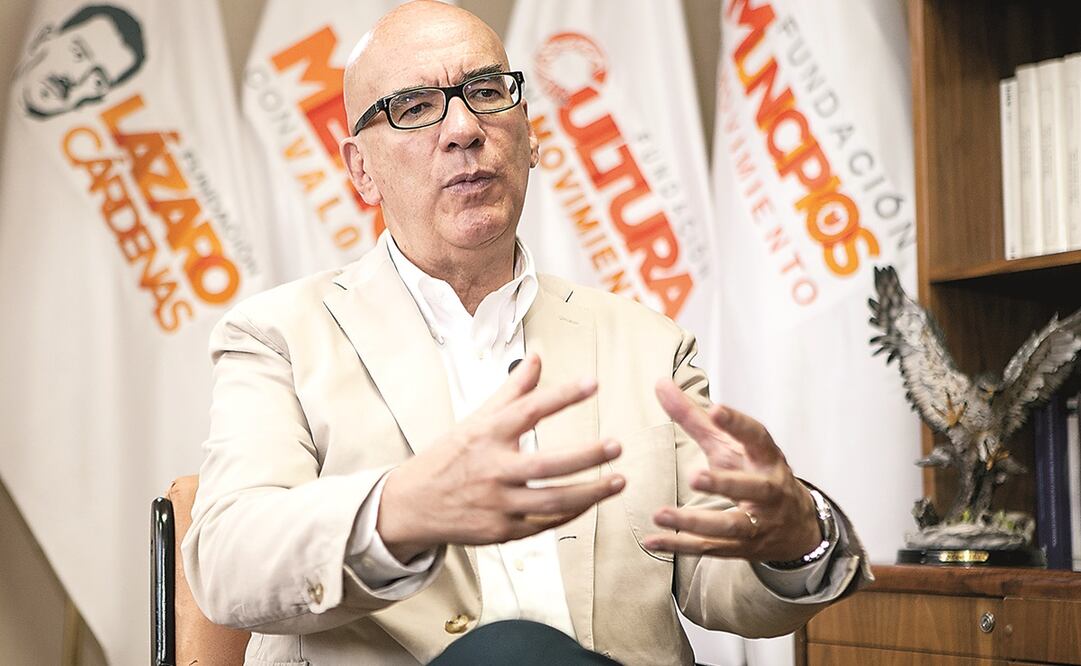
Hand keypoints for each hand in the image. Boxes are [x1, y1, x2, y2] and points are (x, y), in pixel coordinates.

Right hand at [377, 354, 624, 561]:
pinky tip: (593, 501)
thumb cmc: (448, 457)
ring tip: (619, 480)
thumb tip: (536, 358)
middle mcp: (492, 468)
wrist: (409, 506)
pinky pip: (545, 523)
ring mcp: (497, 503)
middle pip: (547, 464)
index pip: (528, 409)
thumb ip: (512, 390)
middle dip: (586, 456)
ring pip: (552, 501)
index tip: (592, 383)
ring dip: (590, 492)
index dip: (562, 395)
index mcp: (486, 435)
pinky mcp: (501, 531)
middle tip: (616, 445)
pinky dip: (572, 513)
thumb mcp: (476, 419)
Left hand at [642, 380, 820, 562]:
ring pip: (730, 525)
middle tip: (695, 477)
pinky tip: (653, 540)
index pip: (757, 437)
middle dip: (724, 483)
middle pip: (752, 488)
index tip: (716, 409)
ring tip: (660, 514)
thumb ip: (692, 416)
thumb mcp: (727, 443)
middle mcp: (769, 490)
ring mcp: (759, 522)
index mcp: (766, 457)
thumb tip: (659, 384)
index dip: (738, 424)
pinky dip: (680, 545)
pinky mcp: (743, 547)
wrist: (795, 525)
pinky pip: (710, 548)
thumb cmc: (754, 472)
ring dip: (695, 522)